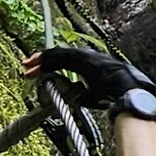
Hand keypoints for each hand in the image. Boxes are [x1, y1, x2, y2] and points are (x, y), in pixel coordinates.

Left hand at [24, 42, 154, 113]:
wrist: (128, 87)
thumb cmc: (114, 93)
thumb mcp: (94, 94)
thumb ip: (82, 95)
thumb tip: (74, 101)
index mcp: (87, 62)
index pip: (63, 60)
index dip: (49, 64)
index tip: (36, 70)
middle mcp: (84, 55)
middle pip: (58, 56)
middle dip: (41, 61)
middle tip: (26, 65)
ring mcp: (83, 55)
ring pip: (57, 54)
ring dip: (41, 60)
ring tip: (27, 64)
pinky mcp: (81, 59)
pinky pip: (60, 57)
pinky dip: (47, 59)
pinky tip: (37, 63)